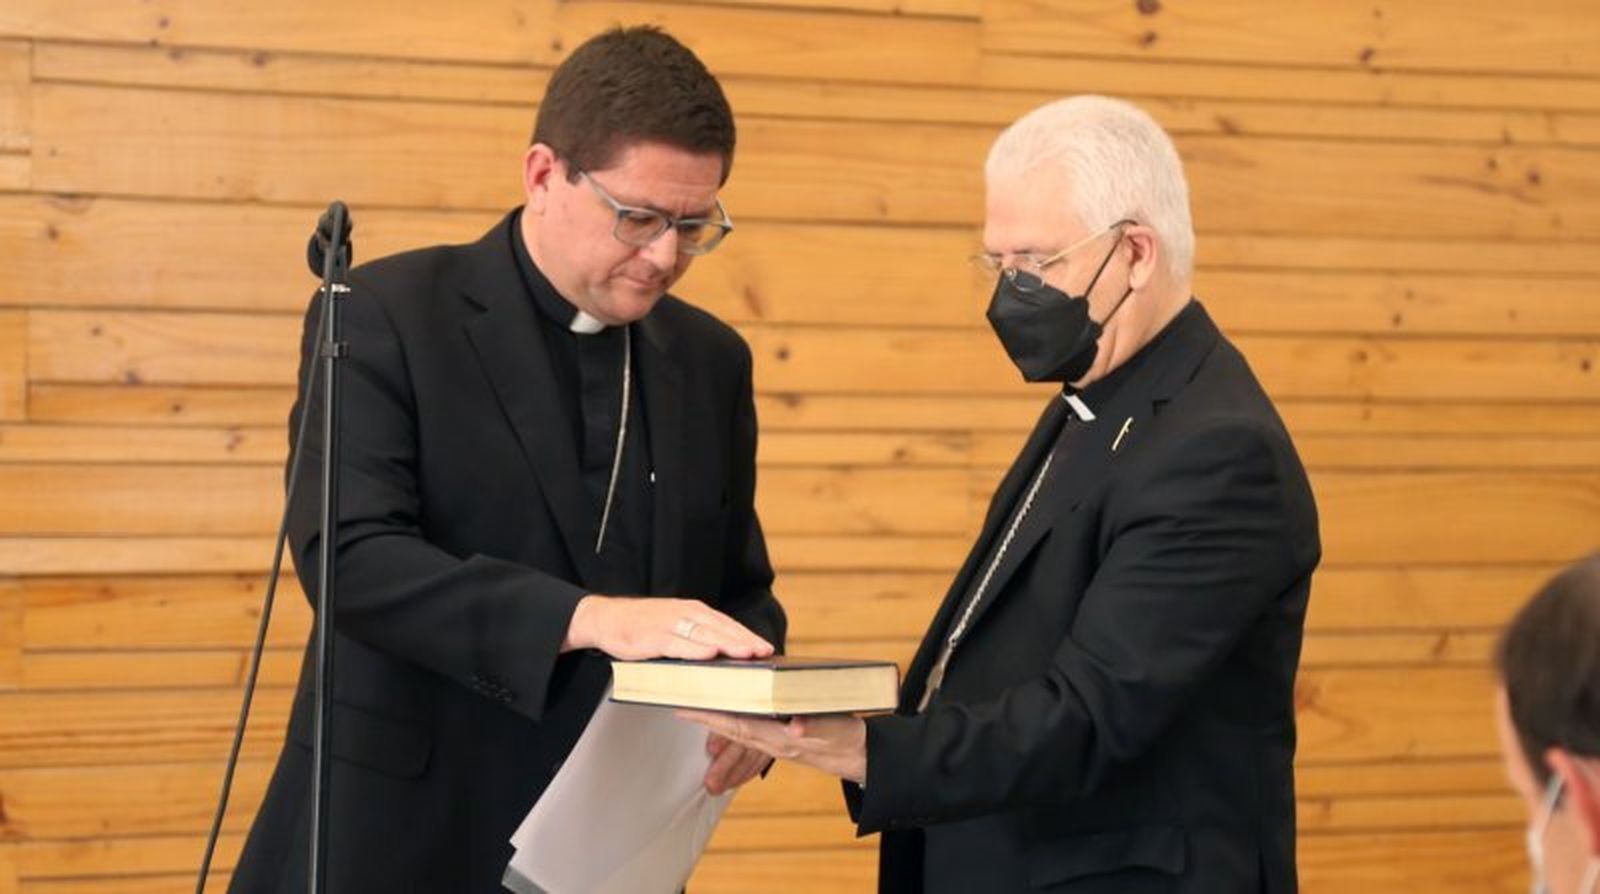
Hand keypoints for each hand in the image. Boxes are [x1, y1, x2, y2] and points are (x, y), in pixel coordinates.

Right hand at [563, 595, 773, 660]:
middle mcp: (684, 614)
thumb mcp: (675, 625)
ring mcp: (669, 624)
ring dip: (727, 643)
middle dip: (744, 640)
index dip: (747, 636)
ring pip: (703, 634)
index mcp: (693, 611)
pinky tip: (710, 654)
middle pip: (720, 627)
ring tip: (746, 653)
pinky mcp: (652, 637)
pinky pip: (678, 644)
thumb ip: (697, 636)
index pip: (726, 623)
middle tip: (764, 652)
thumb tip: (724, 654)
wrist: (606, 618)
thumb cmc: (643, 626)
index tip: (766, 647)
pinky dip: (695, 649)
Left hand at [678, 710, 866, 783]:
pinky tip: (724, 729)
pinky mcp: (782, 739)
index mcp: (781, 738)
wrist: (860, 757)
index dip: (711, 717)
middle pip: (732, 731)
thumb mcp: (835, 729)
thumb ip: (815, 726)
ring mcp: (777, 742)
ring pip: (739, 736)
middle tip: (679, 707)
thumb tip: (795, 725)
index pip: (738, 725)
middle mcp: (774, 742)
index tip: (687, 707)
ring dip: (715, 729)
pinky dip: (733, 732)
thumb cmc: (848, 739)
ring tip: (694, 718)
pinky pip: (750, 738)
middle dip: (705, 721)